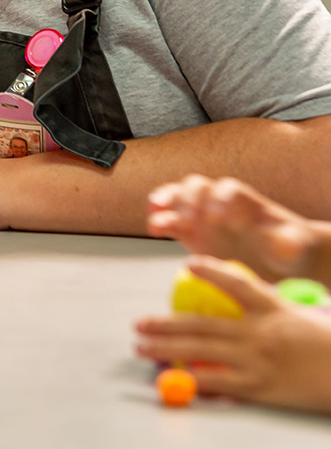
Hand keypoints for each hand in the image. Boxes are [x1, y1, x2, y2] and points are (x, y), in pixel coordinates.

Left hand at [134, 256, 330, 412]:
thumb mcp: (305, 315)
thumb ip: (275, 305)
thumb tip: (251, 295)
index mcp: (272, 309)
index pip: (236, 284)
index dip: (210, 273)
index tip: (188, 265)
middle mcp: (257, 332)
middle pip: (201, 323)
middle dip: (165, 323)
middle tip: (139, 323)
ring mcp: (255, 360)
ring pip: (199, 351)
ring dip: (165, 348)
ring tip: (142, 347)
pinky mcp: (257, 387)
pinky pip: (216, 382)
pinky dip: (192, 380)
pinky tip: (172, 378)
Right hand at [148, 175, 317, 281]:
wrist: (276, 262)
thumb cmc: (288, 250)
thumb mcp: (294, 247)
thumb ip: (289, 242)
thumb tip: (284, 241)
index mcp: (245, 203)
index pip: (229, 190)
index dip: (221, 199)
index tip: (221, 218)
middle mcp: (219, 203)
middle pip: (198, 187)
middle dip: (189, 199)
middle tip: (190, 218)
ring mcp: (202, 216)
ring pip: (178, 197)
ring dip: (166, 202)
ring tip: (158, 213)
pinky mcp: (189, 232)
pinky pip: (169, 220)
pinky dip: (159, 220)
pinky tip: (154, 228)